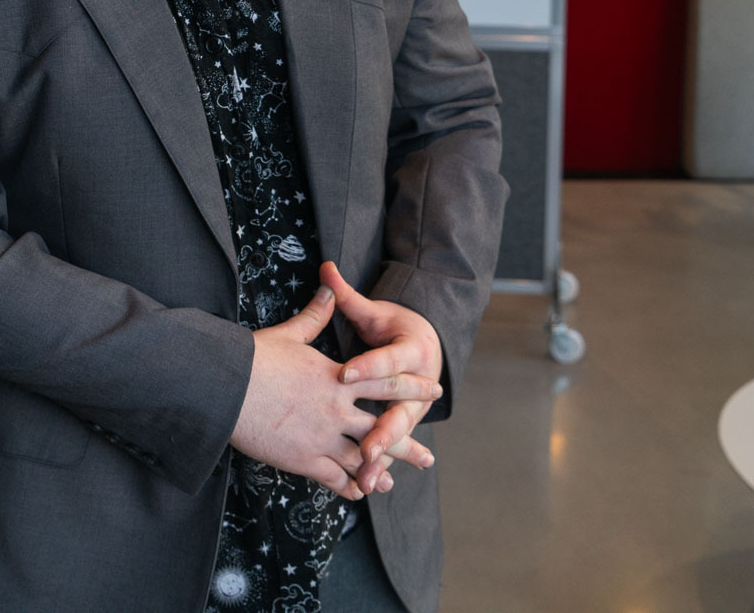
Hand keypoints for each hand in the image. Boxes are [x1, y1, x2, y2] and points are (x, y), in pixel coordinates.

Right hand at [230, 285, 441, 500]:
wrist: (226, 387)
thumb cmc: (255, 358)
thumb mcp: (289, 333)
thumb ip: (316, 314)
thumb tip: (329, 285)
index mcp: (338, 377)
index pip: (385, 381)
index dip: (412, 386)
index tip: (434, 390)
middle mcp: (337, 409)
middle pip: (382, 427)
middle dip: (407, 443)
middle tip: (427, 456)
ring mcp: (323, 437)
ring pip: (362, 458)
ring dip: (380, 470)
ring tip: (395, 480)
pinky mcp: (304, 459)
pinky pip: (335, 478)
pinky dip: (349, 486)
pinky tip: (359, 492)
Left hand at [320, 262, 444, 494]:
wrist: (428, 345)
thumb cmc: (394, 327)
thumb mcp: (375, 311)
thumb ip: (348, 295)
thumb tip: (325, 266)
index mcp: (412, 350)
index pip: (387, 359)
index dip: (367, 366)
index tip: (344, 374)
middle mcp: (418, 384)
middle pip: (400, 408)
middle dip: (384, 429)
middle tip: (366, 445)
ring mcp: (413, 408)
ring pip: (397, 435)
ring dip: (384, 457)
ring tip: (368, 477)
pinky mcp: (404, 423)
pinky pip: (392, 448)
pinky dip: (380, 467)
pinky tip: (367, 487)